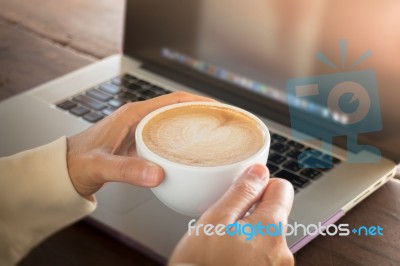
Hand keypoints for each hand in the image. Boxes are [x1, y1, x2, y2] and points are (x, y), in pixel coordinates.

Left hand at [67, 91, 214, 197]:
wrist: (63, 171)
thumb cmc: (77, 163)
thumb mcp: (101, 166)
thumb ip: (128, 170)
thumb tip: (157, 174)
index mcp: (132, 115)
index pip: (172, 100)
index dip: (198, 101)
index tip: (217, 106)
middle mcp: (138, 119)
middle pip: (177, 109)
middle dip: (201, 112)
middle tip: (222, 121)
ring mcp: (139, 131)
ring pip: (172, 123)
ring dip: (192, 125)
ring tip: (213, 133)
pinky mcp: (138, 143)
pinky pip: (166, 137)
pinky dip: (181, 140)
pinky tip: (190, 152)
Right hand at [169, 164, 294, 265]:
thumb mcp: (216, 220)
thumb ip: (241, 192)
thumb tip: (259, 171)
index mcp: (271, 229)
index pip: (282, 189)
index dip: (260, 186)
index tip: (242, 195)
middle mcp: (282, 251)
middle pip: (273, 214)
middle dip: (250, 213)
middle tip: (223, 225)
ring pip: (265, 236)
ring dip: (247, 235)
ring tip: (223, 246)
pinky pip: (262, 256)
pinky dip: (247, 253)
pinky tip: (227, 260)